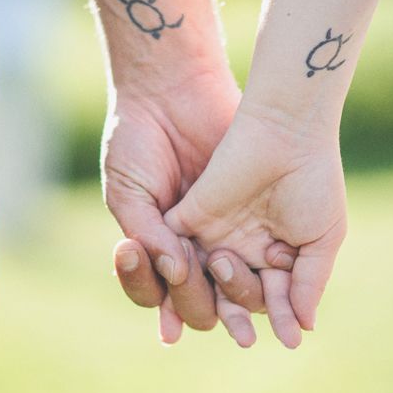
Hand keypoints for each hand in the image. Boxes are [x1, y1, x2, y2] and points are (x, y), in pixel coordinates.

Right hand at [103, 66, 246, 342]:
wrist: (172, 93)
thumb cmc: (137, 141)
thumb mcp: (128, 191)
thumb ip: (147, 234)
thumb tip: (174, 271)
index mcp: (150, 248)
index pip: (150, 289)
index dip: (148, 290)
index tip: (139, 266)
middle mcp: (186, 250)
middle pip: (192, 299)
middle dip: (191, 299)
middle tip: (188, 277)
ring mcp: (219, 237)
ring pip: (227, 288)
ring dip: (228, 299)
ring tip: (230, 291)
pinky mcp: (252, 220)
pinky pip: (259, 258)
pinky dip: (261, 276)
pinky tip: (264, 279)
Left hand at [162, 99, 346, 346]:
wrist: (285, 132)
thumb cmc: (312, 180)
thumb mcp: (323, 236)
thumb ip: (311, 282)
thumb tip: (304, 327)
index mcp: (275, 254)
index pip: (270, 298)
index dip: (279, 317)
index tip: (289, 340)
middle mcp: (241, 248)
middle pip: (232, 296)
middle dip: (239, 315)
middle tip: (246, 336)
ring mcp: (212, 234)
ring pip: (201, 283)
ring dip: (210, 294)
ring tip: (225, 279)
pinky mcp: (186, 218)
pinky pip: (172, 255)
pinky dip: (176, 272)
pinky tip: (188, 277)